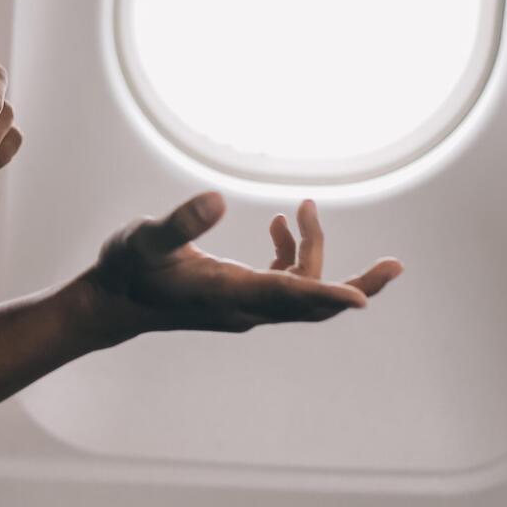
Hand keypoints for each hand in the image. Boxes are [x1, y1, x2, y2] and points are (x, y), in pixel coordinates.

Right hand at [86, 191, 401, 343]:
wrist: (111, 303)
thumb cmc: (126, 269)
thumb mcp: (144, 238)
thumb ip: (180, 221)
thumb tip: (217, 199)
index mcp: (228, 293)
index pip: (289, 297)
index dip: (329, 295)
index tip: (364, 298)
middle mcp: (244, 308)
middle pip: (314, 306)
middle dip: (356, 286)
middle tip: (395, 265)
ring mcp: (245, 307)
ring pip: (302, 292)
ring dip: (313, 252)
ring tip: (304, 209)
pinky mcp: (240, 300)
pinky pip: (285, 286)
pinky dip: (291, 258)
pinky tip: (278, 228)